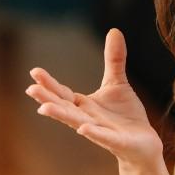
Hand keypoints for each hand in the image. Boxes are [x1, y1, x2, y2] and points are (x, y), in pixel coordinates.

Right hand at [25, 28, 162, 167]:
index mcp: (83, 105)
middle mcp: (87, 118)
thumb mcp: (117, 83)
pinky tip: (83, 129)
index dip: (49, 84)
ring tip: (45, 109)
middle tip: (31, 89)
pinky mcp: (117, 142)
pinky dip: (94, 134)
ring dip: (61, 116)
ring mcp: (100, 132)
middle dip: (48, 99)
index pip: (62, 93)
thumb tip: (114, 30)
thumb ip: (113, 60)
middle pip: (64, 108)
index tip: (34, 71)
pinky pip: (104, 138)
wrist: (143, 144)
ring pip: (78, 123)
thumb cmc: (125, 116)